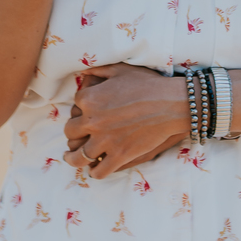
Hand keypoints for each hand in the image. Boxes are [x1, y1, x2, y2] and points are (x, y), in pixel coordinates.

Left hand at [63, 64, 187, 174]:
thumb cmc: (147, 83)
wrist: (170, 103)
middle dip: (73, 132)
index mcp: (89, 99)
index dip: (80, 108)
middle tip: (77, 135)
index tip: (84, 111)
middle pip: (71, 131)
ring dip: (73, 158)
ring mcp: (104, 141)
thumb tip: (85, 72)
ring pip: (78, 156)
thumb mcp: (120, 70)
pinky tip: (95, 168)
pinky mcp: (119, 156)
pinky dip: (95, 171)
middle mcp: (92, 121)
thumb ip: (99, 70)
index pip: (74, 105)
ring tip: (72, 158)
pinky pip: (99, 170)